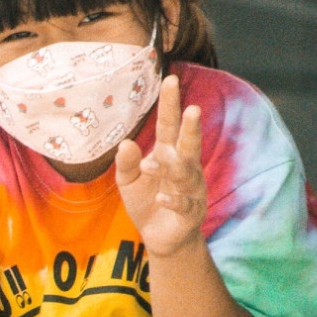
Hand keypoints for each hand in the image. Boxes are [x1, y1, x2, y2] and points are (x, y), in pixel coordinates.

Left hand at [115, 75, 206, 258]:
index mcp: (168, 153)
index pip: (169, 125)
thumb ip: (126, 163)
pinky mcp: (190, 211)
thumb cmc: (146, 201)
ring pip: (186, 173)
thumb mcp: (128, 181)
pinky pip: (183, 204)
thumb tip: (125, 143)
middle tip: (192, 109)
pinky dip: (173, 200)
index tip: (170, 80)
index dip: (170, 104)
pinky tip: (164, 196)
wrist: (161, 237)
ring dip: (175, 166)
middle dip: (190, 128)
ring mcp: (190, 188)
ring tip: (162, 158)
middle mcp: (184, 166)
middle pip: (187, 144)